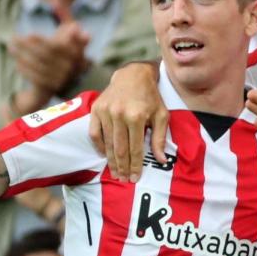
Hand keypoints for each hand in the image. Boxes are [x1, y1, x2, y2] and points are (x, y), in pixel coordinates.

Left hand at [8, 1, 89, 93]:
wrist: (76, 75)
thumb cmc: (70, 45)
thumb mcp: (70, 28)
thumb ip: (64, 13)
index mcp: (76, 49)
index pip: (57, 46)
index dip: (43, 41)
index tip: (29, 34)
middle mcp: (71, 65)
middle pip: (45, 56)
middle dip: (27, 47)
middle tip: (13, 38)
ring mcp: (62, 77)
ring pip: (39, 67)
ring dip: (22, 57)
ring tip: (11, 47)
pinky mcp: (53, 87)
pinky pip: (36, 78)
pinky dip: (26, 70)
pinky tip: (17, 62)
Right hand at [89, 62, 165, 182]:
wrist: (133, 76)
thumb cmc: (151, 98)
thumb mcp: (162, 115)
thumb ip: (160, 138)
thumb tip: (162, 160)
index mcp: (136, 117)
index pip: (135, 148)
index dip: (135, 165)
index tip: (135, 178)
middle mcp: (119, 114)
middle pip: (120, 149)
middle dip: (122, 167)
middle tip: (123, 180)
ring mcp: (105, 111)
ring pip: (107, 143)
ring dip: (111, 160)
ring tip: (114, 173)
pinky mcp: (96, 109)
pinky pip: (94, 133)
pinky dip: (99, 146)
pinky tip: (104, 155)